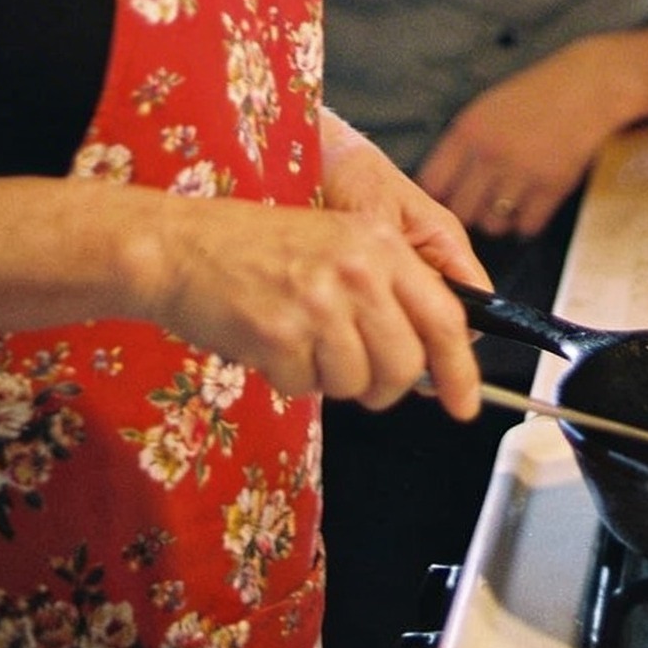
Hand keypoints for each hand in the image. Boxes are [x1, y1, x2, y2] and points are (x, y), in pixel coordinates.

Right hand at [138, 115, 487, 417]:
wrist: (183, 246)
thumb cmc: (258, 248)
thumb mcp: (339, 245)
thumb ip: (389, 291)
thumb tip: (431, 359)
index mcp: (381, 244)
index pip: (445, 318)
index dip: (460, 370)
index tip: (464, 403)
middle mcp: (357, 270)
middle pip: (405, 364)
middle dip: (383, 385)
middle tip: (354, 374)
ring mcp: (319, 302)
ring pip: (356, 383)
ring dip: (328, 377)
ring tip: (300, 340)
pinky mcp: (280, 334)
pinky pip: (304, 387)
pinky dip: (287, 377)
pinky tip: (270, 340)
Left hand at [417, 38, 640, 237]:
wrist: (590, 86)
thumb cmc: (537, 94)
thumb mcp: (487, 107)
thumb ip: (464, 142)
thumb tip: (441, 184)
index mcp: (468, 130)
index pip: (433, 183)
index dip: (437, 197)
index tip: (447, 199)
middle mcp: (490, 154)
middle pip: (461, 211)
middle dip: (468, 213)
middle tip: (479, 207)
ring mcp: (522, 172)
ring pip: (493, 224)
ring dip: (498, 221)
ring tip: (507, 207)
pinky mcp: (552, 187)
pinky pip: (527, 225)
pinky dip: (527, 222)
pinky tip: (531, 207)